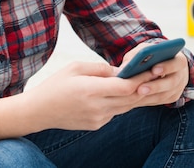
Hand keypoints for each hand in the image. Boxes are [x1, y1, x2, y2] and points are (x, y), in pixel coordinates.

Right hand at [24, 61, 157, 130]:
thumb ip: (100, 68)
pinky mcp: (96, 125)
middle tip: (154, 74)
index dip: (140, 78)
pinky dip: (121, 102)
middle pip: (131, 98)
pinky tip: (123, 93)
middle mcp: (97, 108)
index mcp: (91, 91)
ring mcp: (98, 119)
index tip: (150, 68)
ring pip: (126, 107)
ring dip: (135, 95)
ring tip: (144, 82)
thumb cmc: (55, 85)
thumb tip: (121, 70)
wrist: (39, 111)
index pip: (126, 87)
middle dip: (143, 86)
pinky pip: (115, 112)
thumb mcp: (75, 67)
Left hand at [120, 45, 189, 106]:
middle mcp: (182, 75)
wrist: (162, 65)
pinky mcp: (172, 97)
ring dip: (150, 96)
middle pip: (172, 82)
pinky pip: (161, 100)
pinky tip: (136, 99)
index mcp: (179, 59)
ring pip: (166, 94)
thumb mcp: (144, 50)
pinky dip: (148, 100)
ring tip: (136, 95)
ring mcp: (178, 88)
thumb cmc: (151, 55)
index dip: (167, 67)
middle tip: (141, 89)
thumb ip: (137, 55)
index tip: (154, 69)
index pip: (177, 63)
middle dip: (156, 86)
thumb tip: (124, 68)